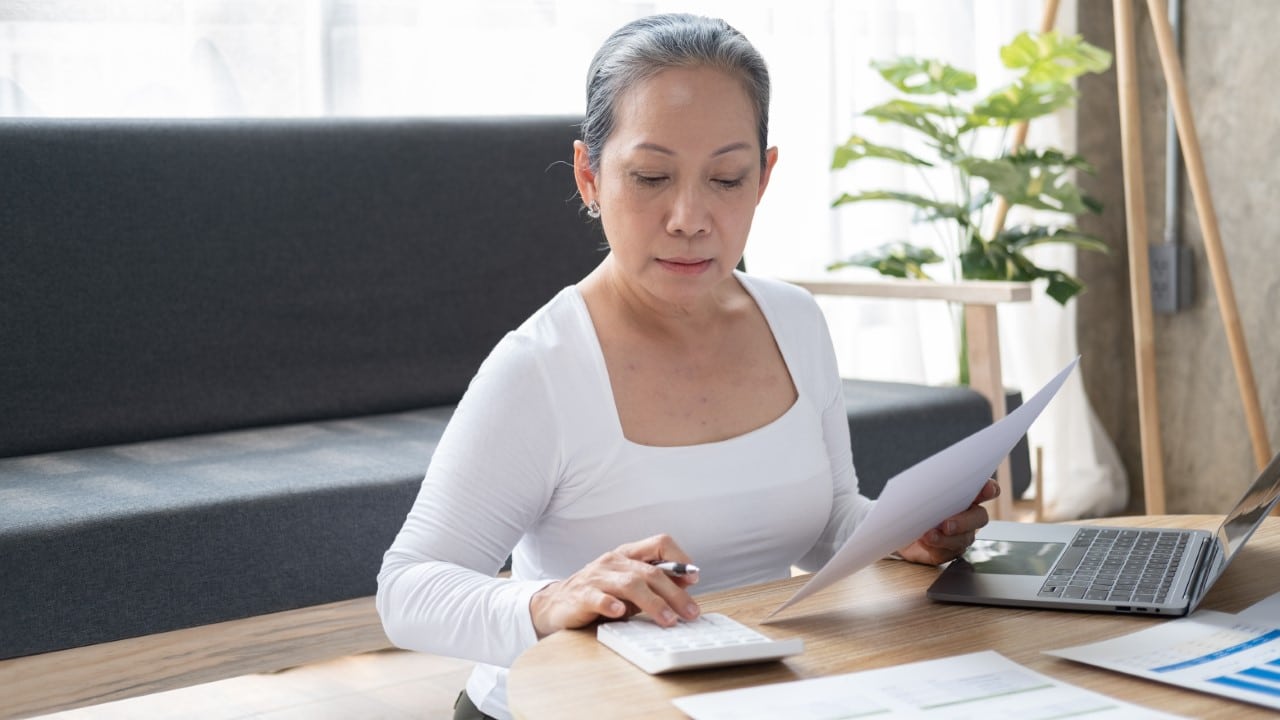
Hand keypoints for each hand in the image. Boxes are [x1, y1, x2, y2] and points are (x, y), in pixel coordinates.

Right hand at [529, 534, 700, 637]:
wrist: (556, 605)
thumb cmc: (599, 594)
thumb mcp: (630, 586)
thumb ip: (654, 583)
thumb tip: (688, 580)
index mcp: (628, 555)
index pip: (660, 543)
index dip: (680, 558)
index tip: (693, 578)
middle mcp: (613, 561)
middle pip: (650, 572)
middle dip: (675, 593)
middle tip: (690, 612)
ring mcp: (596, 577)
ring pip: (630, 584)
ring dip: (653, 603)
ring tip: (667, 620)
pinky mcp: (580, 595)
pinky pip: (597, 597)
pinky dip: (610, 604)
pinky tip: (620, 612)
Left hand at [896, 478, 997, 564]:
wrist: (895, 528)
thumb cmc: (912, 505)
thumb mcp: (918, 491)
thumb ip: (928, 486)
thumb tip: (921, 480)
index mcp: (964, 496)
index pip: (984, 490)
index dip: (990, 489)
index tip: (987, 489)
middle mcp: (967, 515)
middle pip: (979, 517)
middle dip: (965, 521)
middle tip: (947, 524)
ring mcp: (959, 535)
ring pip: (963, 538)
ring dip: (946, 538)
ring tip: (929, 535)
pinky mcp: (946, 552)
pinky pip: (947, 552)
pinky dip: (935, 547)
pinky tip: (924, 541)